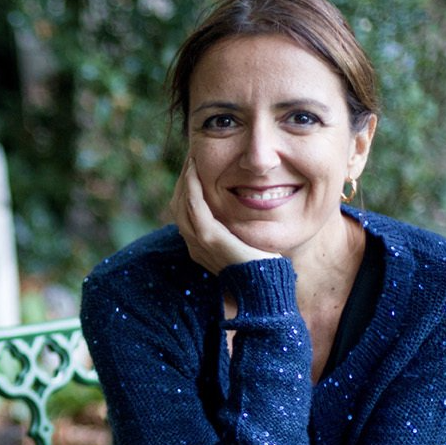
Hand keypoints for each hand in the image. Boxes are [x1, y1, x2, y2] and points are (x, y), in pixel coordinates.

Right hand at [169, 158, 279, 273]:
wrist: (267, 286)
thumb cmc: (262, 267)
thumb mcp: (245, 243)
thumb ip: (236, 229)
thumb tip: (243, 208)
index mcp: (201, 248)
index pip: (184, 213)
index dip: (186, 189)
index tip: (193, 169)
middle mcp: (194, 246)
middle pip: (178, 207)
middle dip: (182, 181)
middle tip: (190, 158)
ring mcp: (199, 243)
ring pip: (181, 204)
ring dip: (184, 180)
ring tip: (191, 160)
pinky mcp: (209, 238)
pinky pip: (193, 206)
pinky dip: (191, 187)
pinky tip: (194, 171)